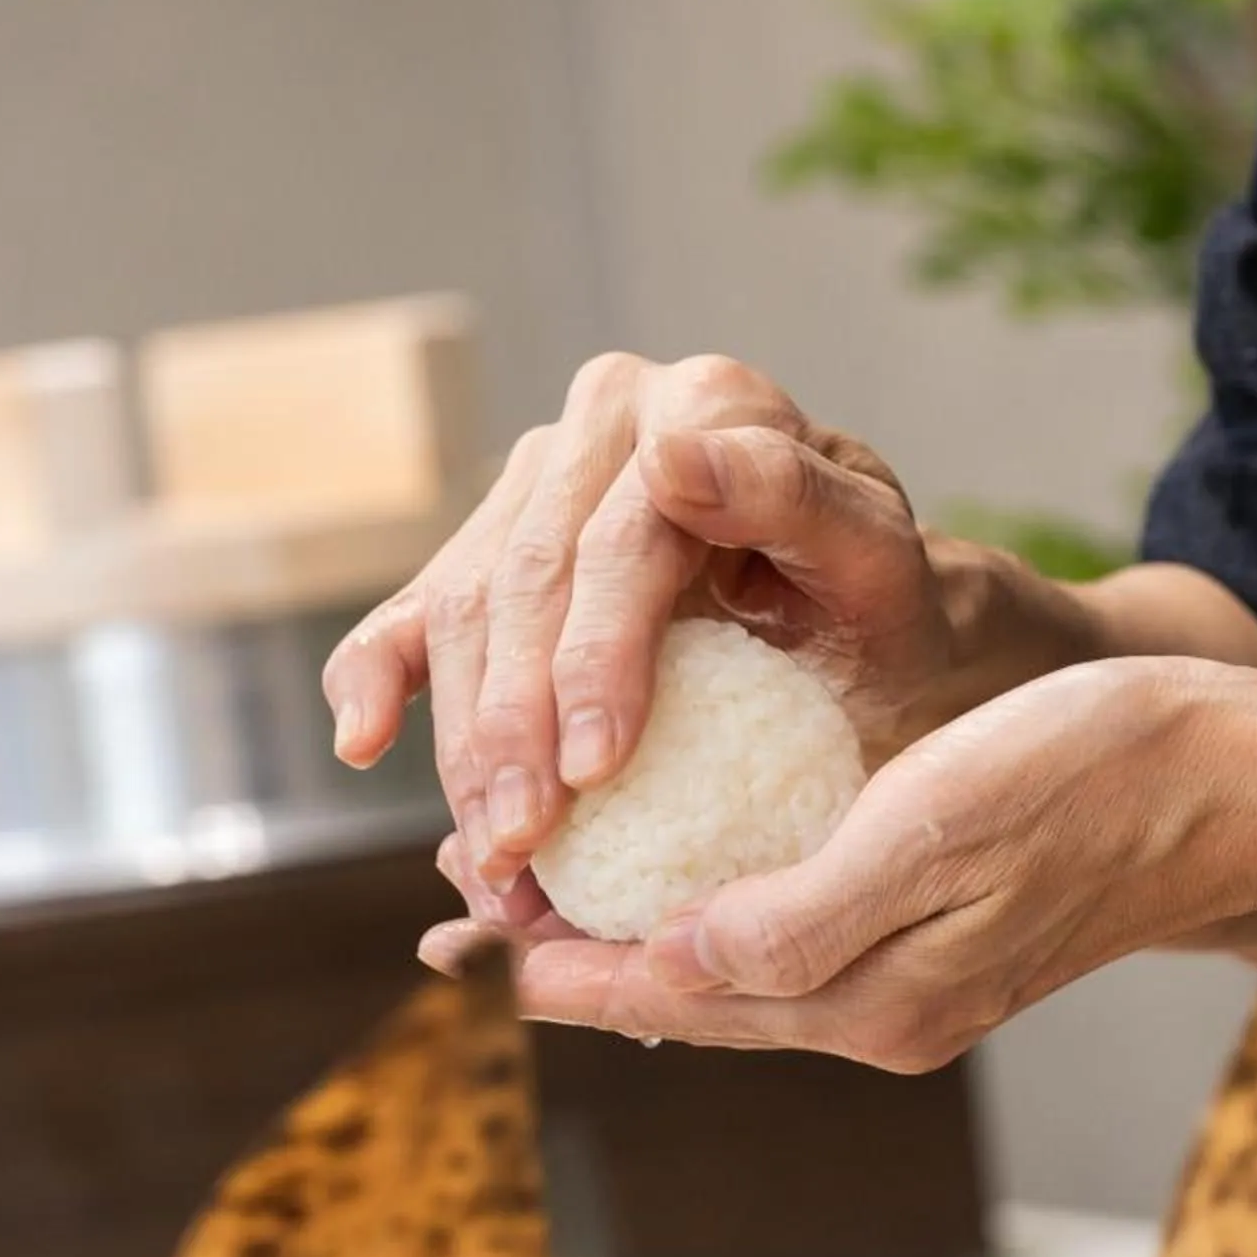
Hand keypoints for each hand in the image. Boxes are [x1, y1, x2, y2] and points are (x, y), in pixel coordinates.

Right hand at [320, 352, 962, 895]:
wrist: (878, 633)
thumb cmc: (890, 612)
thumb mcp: (882, 565)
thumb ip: (797, 501)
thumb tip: (671, 456)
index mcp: (706, 400)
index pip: (619, 542)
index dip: (594, 661)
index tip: (593, 771)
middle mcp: (612, 418)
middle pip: (526, 581)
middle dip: (513, 728)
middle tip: (522, 846)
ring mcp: (542, 476)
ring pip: (463, 609)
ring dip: (462, 743)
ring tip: (489, 857)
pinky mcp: (497, 542)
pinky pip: (417, 609)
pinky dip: (380, 678)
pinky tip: (366, 741)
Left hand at [415, 659, 1256, 1069]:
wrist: (1232, 787)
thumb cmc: (1096, 777)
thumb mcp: (938, 825)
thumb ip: (804, 914)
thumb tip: (672, 963)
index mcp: (872, 1001)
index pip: (666, 998)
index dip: (547, 968)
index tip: (447, 933)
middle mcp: (880, 1017)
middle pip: (681, 1004)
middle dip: (564, 962)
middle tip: (456, 911)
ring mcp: (912, 994)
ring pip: (726, 983)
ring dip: (624, 946)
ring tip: (531, 901)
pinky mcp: (938, 955)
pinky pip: (784, 956)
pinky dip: (702, 926)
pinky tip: (669, 888)